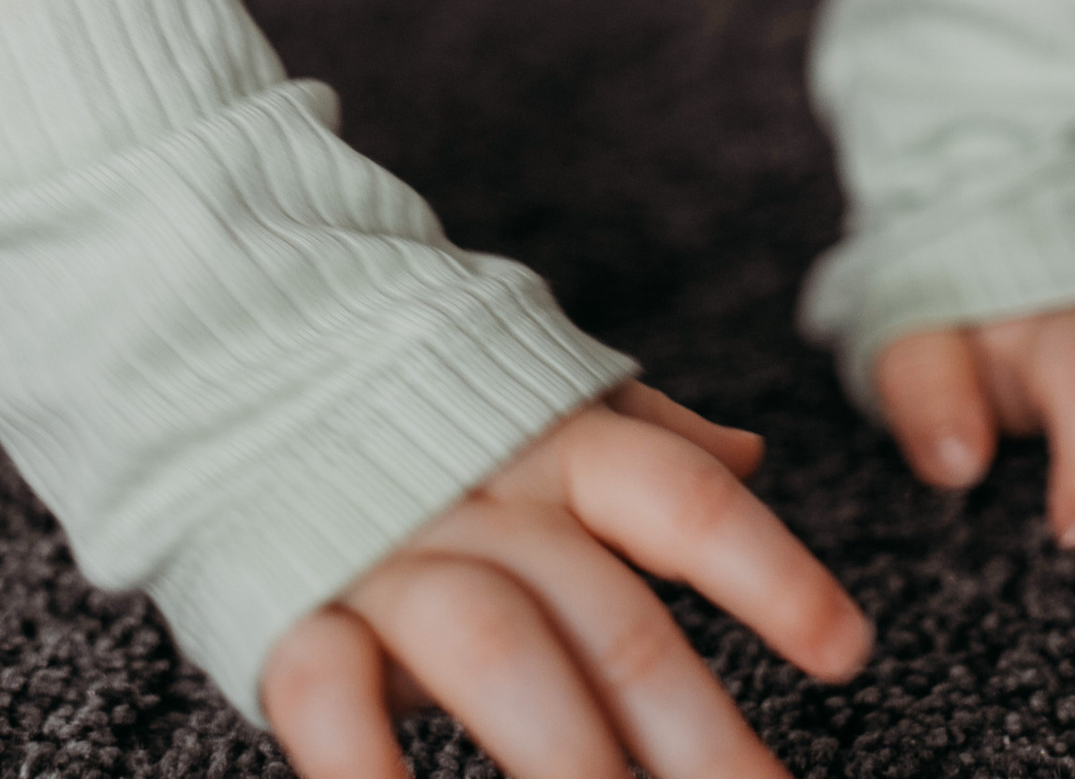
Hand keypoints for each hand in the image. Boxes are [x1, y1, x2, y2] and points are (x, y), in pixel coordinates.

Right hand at [259, 381, 868, 778]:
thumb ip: (642, 434)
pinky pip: (331, 696)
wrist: (228, 339)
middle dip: (699, 738)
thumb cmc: (410, 398)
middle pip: (610, 615)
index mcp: (552, 439)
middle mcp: (481, 493)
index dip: (770, 572)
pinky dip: (370, 773)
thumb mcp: (534, 393)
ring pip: (498, 655)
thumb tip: (749, 452)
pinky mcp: (291, 606)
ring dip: (573, 763)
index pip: (683, 499)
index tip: (846, 654)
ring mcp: (383, 550)